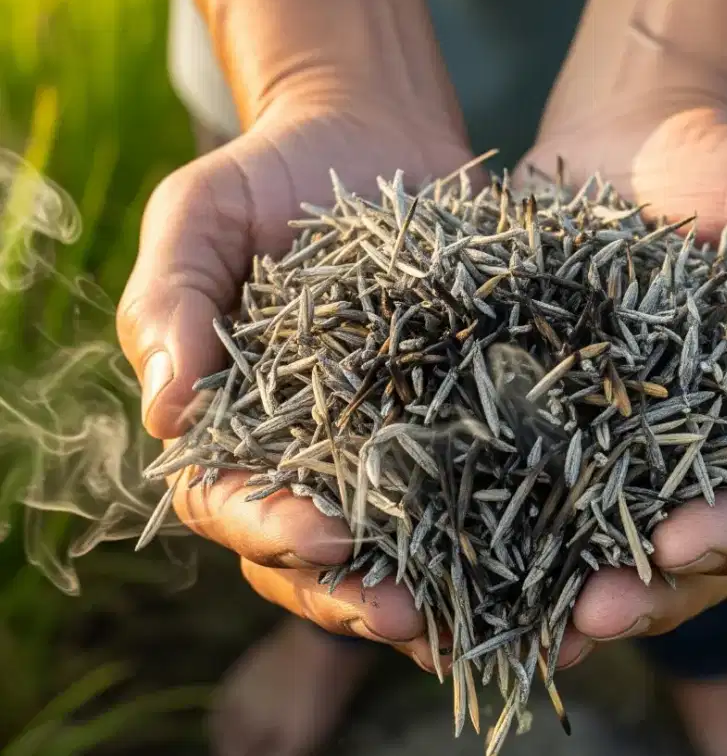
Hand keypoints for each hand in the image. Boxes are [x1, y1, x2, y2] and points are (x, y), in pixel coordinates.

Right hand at [117, 98, 479, 670]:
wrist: (369, 138)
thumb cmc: (268, 174)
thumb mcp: (199, 215)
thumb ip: (168, 302)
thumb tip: (162, 412)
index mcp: (233, 419)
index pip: (231, 500)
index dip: (269, 528)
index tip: (324, 534)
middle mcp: (306, 448)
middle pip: (310, 551)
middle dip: (348, 591)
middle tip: (400, 613)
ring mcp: (383, 440)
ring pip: (393, 542)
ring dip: (425, 588)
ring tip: (468, 617)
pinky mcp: (455, 417)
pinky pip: (469, 486)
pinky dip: (495, 532)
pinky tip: (537, 562)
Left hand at [520, 99, 726, 646]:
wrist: (630, 133)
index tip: (681, 543)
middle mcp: (685, 452)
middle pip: (681, 554)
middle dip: (645, 593)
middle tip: (593, 614)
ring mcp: (605, 441)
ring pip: (594, 543)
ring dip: (560, 592)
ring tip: (519, 624)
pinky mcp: (534, 415)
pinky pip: (514, 485)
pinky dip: (488, 533)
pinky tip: (447, 564)